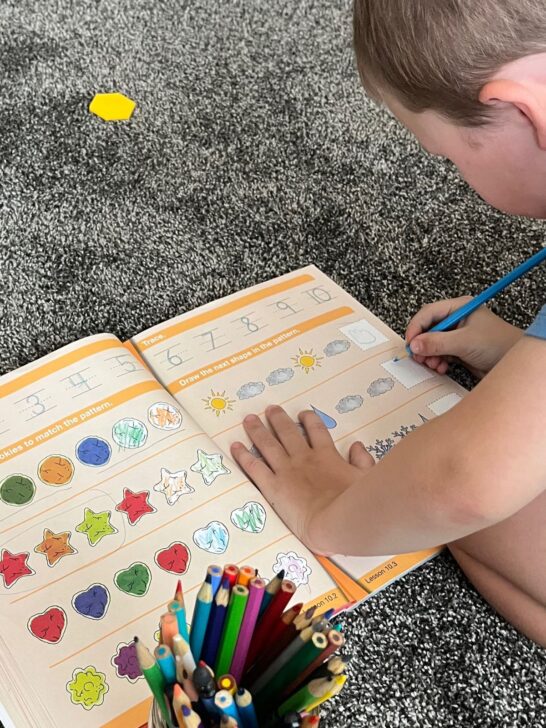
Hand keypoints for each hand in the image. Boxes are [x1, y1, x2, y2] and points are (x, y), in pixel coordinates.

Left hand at [230, 405, 373, 552]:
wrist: (335, 522)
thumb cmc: (355, 504)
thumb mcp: (366, 478)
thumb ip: (362, 460)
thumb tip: (357, 445)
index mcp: (327, 456)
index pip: (317, 431)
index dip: (310, 420)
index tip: (303, 413)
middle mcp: (303, 458)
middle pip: (288, 432)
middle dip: (278, 419)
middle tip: (270, 409)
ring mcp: (286, 471)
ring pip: (268, 444)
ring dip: (257, 430)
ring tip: (249, 419)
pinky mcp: (272, 486)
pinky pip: (254, 467)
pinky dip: (243, 456)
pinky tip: (235, 446)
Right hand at [406, 297, 522, 378]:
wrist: (515, 363)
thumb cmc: (499, 344)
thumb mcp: (464, 342)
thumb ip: (437, 342)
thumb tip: (414, 345)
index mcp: (459, 308)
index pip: (429, 312)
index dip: (416, 327)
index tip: (410, 342)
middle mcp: (457, 319)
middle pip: (429, 328)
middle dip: (422, 344)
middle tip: (418, 356)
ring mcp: (458, 335)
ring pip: (433, 343)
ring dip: (429, 355)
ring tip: (432, 364)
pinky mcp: (459, 349)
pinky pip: (440, 353)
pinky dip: (437, 361)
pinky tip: (441, 367)